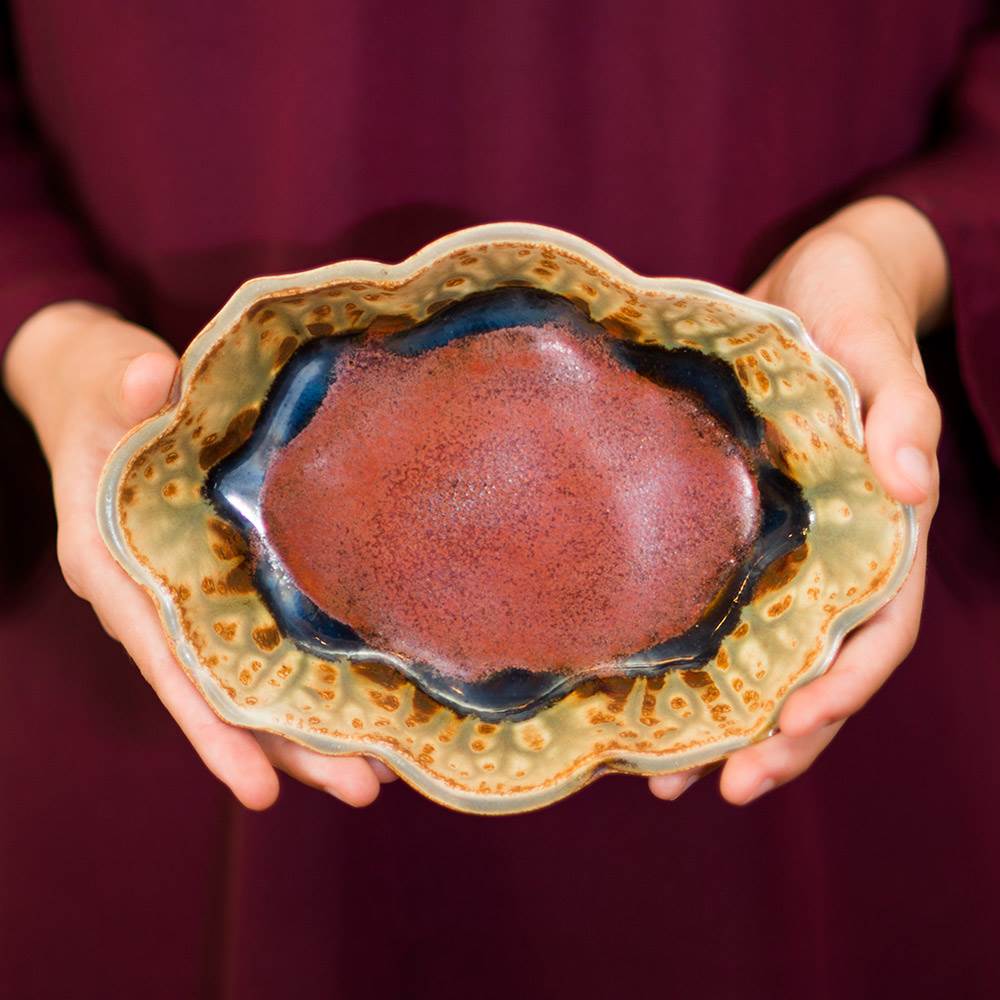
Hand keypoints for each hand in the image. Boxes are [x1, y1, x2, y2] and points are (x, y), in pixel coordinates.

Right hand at [3, 302, 395, 808]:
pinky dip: (307, 678)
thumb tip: (150, 381)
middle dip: (287, 747)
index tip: (257, 789)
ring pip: (248, 682)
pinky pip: (263, 643)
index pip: (164, 660)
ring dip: (309, 731)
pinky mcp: (222, 582)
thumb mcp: (110, 375)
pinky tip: (366, 704)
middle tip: (365, 789)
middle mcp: (153, 599)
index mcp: (116, 564)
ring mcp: (190, 597)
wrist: (106, 388)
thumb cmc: (103, 385)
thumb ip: (126, 383)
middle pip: (220, 692)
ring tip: (381, 773)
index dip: (208, 726)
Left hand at [649, 196, 945, 804]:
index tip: (793, 725)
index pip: (876, 630)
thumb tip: (911, 483)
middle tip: (724, 789)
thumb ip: (904, 415)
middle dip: (780, 738)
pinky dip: (695, 665)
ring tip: (670, 779)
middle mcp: (835, 557)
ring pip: (768, 662)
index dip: (844, 687)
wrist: (810, 291)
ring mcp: (788, 554)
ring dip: (730, 724)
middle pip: (819, 671)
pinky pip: (724, 615)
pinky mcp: (743, 538)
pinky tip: (646, 700)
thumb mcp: (880, 354)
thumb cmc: (853, 318)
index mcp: (880, 531)